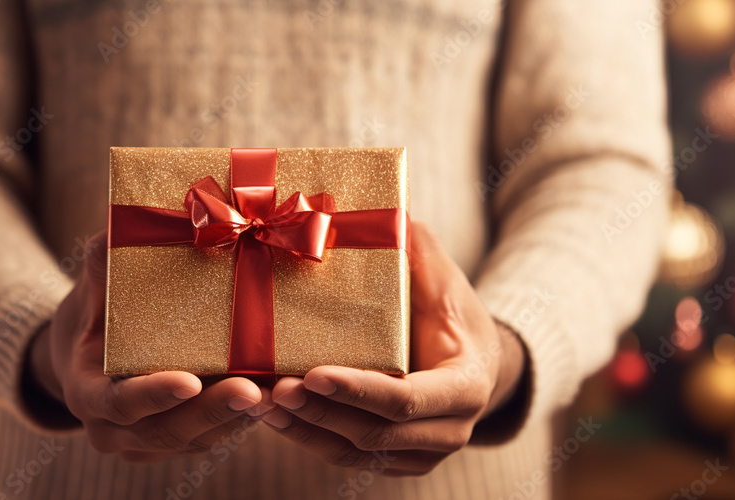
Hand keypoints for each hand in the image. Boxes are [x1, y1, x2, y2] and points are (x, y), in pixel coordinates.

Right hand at [24, 231, 269, 462]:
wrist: (89, 354)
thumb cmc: (94, 312)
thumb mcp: (92, 286)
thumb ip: (104, 262)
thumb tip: (123, 220)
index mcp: (87, 394)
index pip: (119, 403)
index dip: (153, 395)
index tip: (189, 381)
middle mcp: (115, 430)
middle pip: (166, 431)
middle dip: (212, 412)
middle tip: (253, 390)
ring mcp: (147, 444)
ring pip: (197, 440)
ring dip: (238, 419)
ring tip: (277, 392)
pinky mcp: (180, 444)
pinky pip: (215, 438)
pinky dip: (244, 419)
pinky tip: (278, 397)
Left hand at [261, 221, 526, 475]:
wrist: (474, 360)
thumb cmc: (453, 313)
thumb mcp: (444, 280)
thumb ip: (418, 252)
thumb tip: (382, 212)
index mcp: (465, 386)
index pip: (406, 399)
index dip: (359, 390)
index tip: (312, 373)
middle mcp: (449, 429)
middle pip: (374, 433)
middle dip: (320, 413)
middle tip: (274, 389)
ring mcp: (422, 453)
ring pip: (355, 453)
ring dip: (305, 430)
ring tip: (260, 402)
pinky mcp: (396, 462)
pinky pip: (347, 458)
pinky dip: (308, 438)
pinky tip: (273, 416)